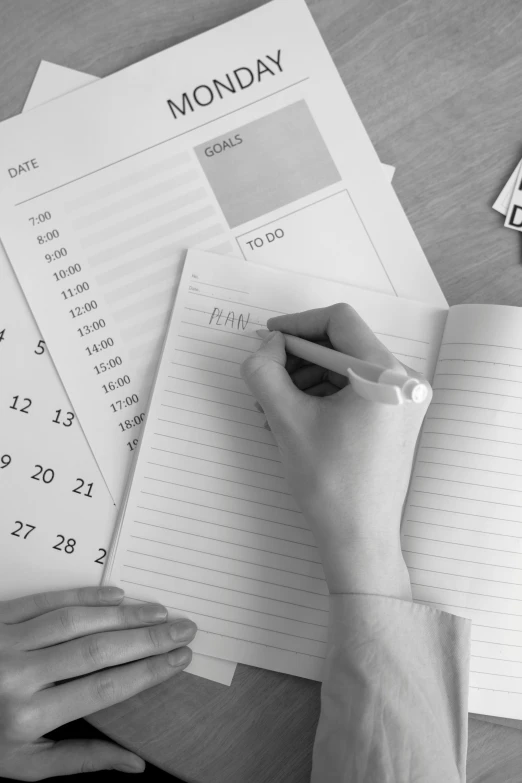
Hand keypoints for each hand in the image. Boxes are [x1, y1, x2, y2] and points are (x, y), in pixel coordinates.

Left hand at [0, 585, 196, 779]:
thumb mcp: (27, 764)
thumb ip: (83, 759)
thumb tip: (136, 765)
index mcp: (29, 717)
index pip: (106, 688)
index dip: (149, 671)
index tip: (180, 657)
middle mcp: (18, 677)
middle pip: (99, 650)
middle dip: (149, 638)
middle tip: (184, 627)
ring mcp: (6, 642)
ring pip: (77, 621)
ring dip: (124, 614)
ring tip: (158, 611)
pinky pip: (49, 600)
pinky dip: (86, 596)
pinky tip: (116, 595)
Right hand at [240, 303, 430, 597]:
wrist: (359, 538)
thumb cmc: (328, 483)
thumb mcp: (286, 419)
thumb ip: (265, 371)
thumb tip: (266, 346)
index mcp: (386, 376)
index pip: (339, 321)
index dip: (297, 323)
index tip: (268, 338)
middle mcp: (406, 381)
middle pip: (344, 344)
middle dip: (299, 358)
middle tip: (266, 378)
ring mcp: (406, 401)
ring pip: (348, 368)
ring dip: (308, 379)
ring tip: (274, 407)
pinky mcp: (399, 419)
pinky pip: (358, 390)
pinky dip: (326, 396)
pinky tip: (296, 418)